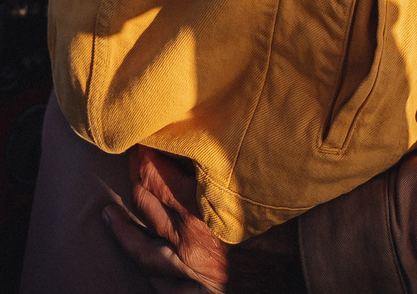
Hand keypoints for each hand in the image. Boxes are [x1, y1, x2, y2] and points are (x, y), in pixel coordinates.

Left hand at [102, 146, 303, 293]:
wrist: (306, 270)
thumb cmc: (290, 228)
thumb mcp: (259, 187)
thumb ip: (229, 166)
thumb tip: (207, 138)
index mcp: (200, 212)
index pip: (155, 176)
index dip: (143, 155)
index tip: (140, 137)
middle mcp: (188, 244)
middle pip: (147, 207)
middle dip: (135, 180)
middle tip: (129, 161)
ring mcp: (190, 275)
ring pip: (143, 252)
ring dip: (123, 231)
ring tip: (110, 217)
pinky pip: (164, 289)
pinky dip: (152, 276)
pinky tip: (145, 267)